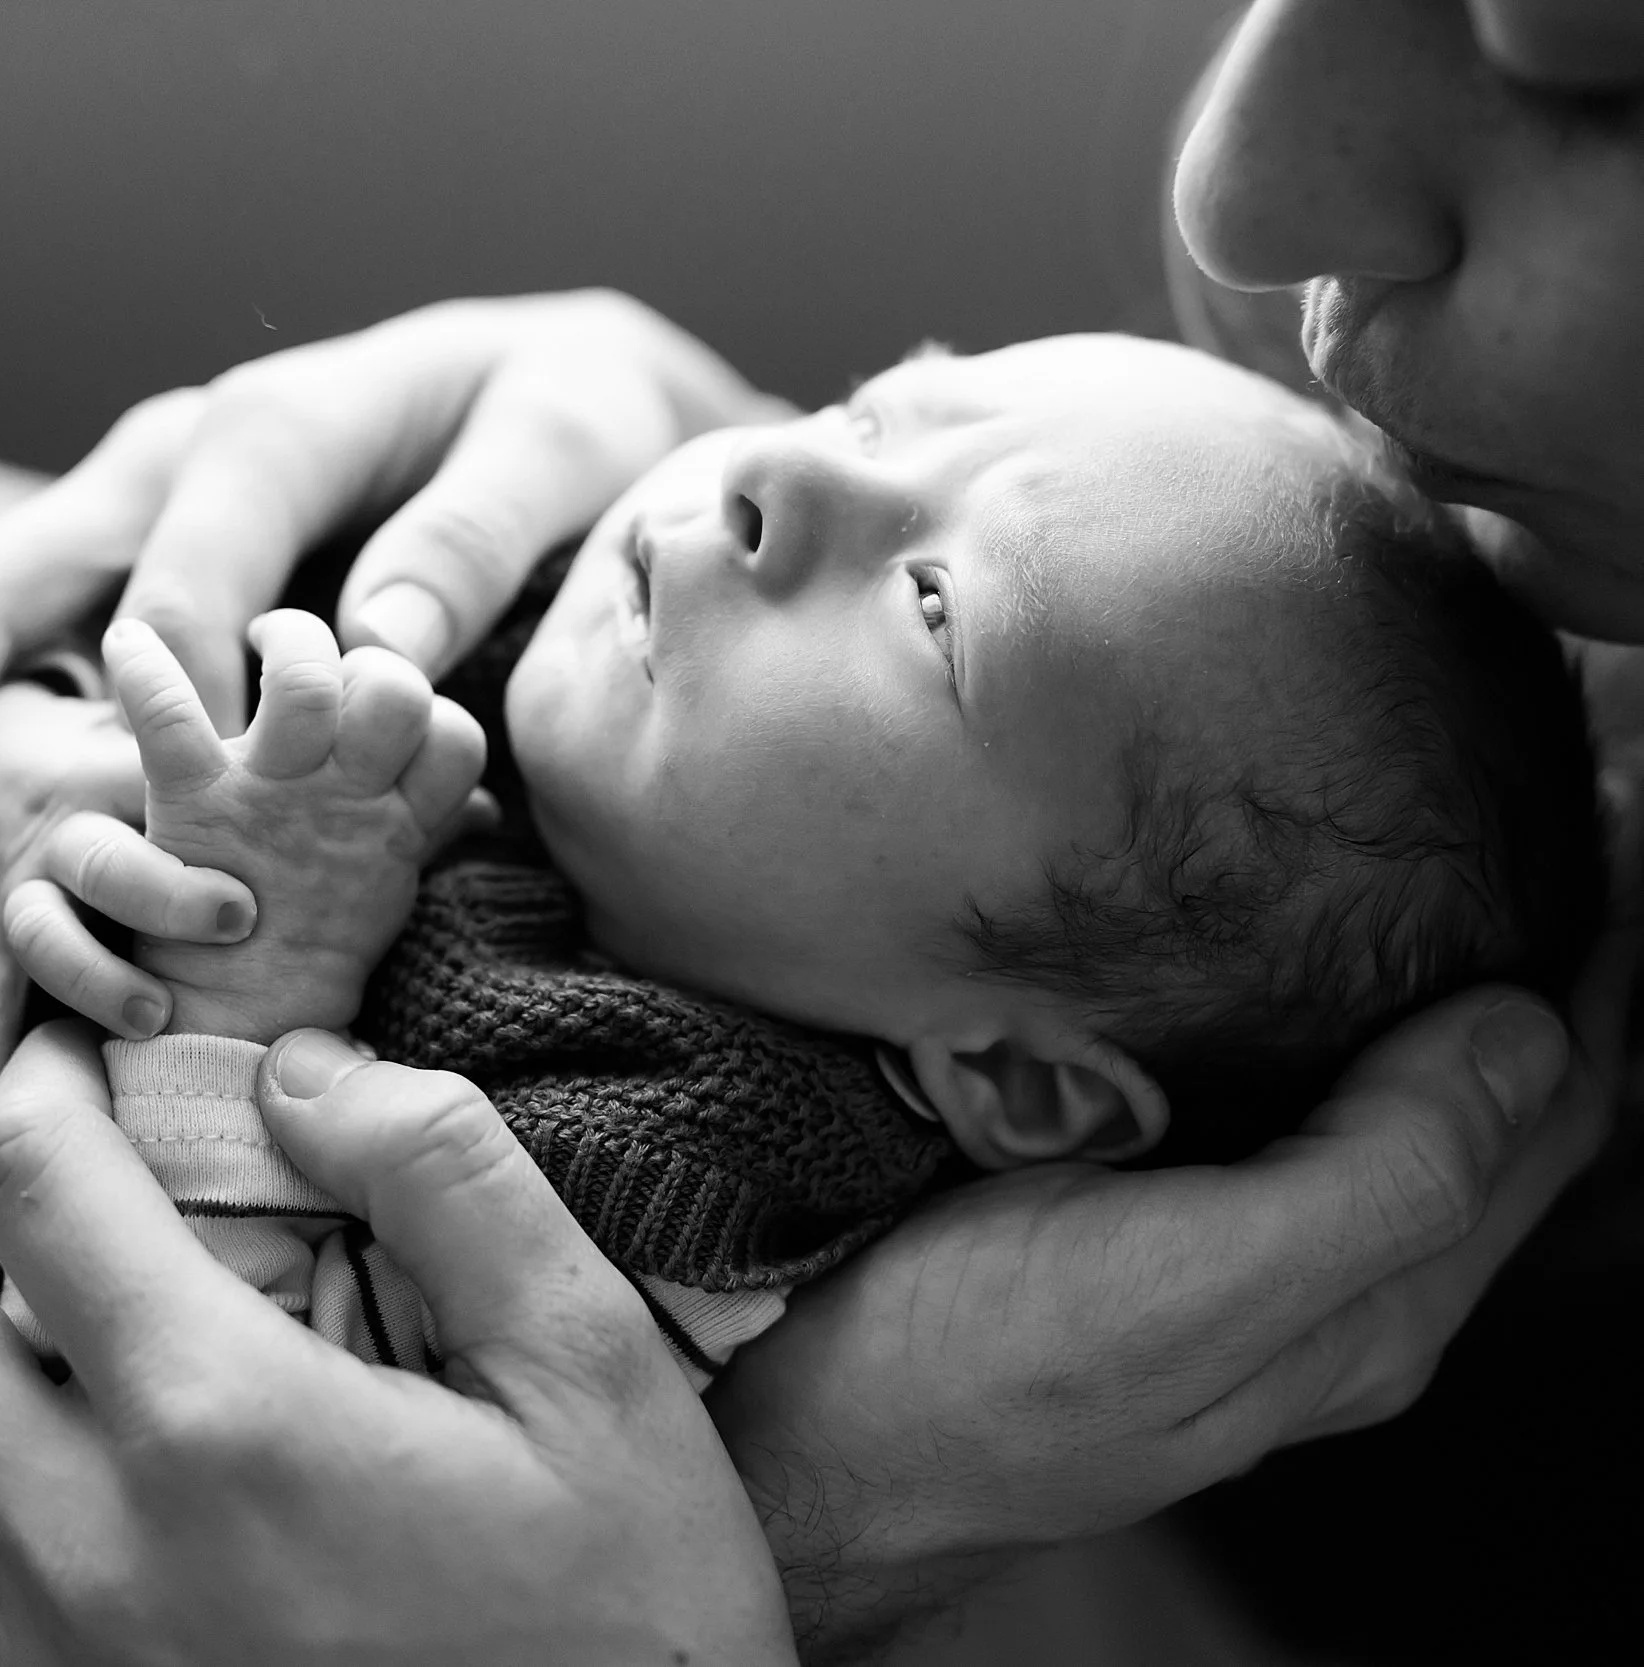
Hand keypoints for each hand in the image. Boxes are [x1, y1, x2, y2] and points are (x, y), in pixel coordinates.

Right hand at [0, 292, 779, 945]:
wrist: (542, 372)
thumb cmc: (560, 411)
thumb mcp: (559, 447)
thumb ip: (469, 543)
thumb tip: (369, 657)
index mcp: (261, 432)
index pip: (168, 596)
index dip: (157, 739)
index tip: (163, 865)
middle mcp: (158, 465)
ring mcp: (122, 514)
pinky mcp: (121, 565)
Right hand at [0, 682, 255, 1096]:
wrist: (1, 767)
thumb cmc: (129, 761)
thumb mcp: (201, 746)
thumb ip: (292, 756)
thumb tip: (421, 759)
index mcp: (137, 774)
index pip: (179, 780)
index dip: (231, 798)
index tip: (283, 862)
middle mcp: (78, 825)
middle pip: (102, 855)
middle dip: (164, 894)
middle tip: (239, 917)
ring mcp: (28, 879)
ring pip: (39, 923)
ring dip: (94, 977)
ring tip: (155, 1017)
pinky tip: (5, 1086)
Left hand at [0, 1022, 793, 1665]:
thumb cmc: (631, 1623)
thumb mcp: (596, 1372)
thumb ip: (448, 1178)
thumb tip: (300, 1071)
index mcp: (223, 1425)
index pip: (26, 1178)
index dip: (43, 1075)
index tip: (95, 1060)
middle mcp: (91, 1549)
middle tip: (64, 1188)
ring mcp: (56, 1666)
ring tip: (45, 1336)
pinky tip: (65, 1484)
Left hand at [82, 611, 483, 1039]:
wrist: (238, 1020)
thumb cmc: (312, 943)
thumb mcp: (387, 885)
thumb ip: (432, 830)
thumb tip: (482, 807)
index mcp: (391, 820)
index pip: (456, 735)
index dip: (435, 710)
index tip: (385, 710)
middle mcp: (339, 798)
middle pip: (394, 690)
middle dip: (372, 662)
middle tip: (328, 671)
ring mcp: (269, 797)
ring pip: (308, 684)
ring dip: (294, 643)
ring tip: (267, 643)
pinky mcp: (195, 804)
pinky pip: (169, 719)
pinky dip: (143, 670)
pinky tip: (126, 639)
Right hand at [708, 772, 1640, 1658]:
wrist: (796, 1443)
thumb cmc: (970, 1376)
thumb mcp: (1194, 1290)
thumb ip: (1379, 1179)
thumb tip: (1527, 1031)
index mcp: (1371, 1308)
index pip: (1554, 1124)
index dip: (1603, 984)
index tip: (1615, 831)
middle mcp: (1319, 1284)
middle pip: (1487, 1112)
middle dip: (1540, 968)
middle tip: (1555, 810)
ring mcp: (1220, 1250)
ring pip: (1380, 1101)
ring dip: (1429, 984)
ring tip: (1445, 857)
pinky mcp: (1128, 1214)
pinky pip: (1268, 1101)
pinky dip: (1310, 1012)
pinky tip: (1279, 949)